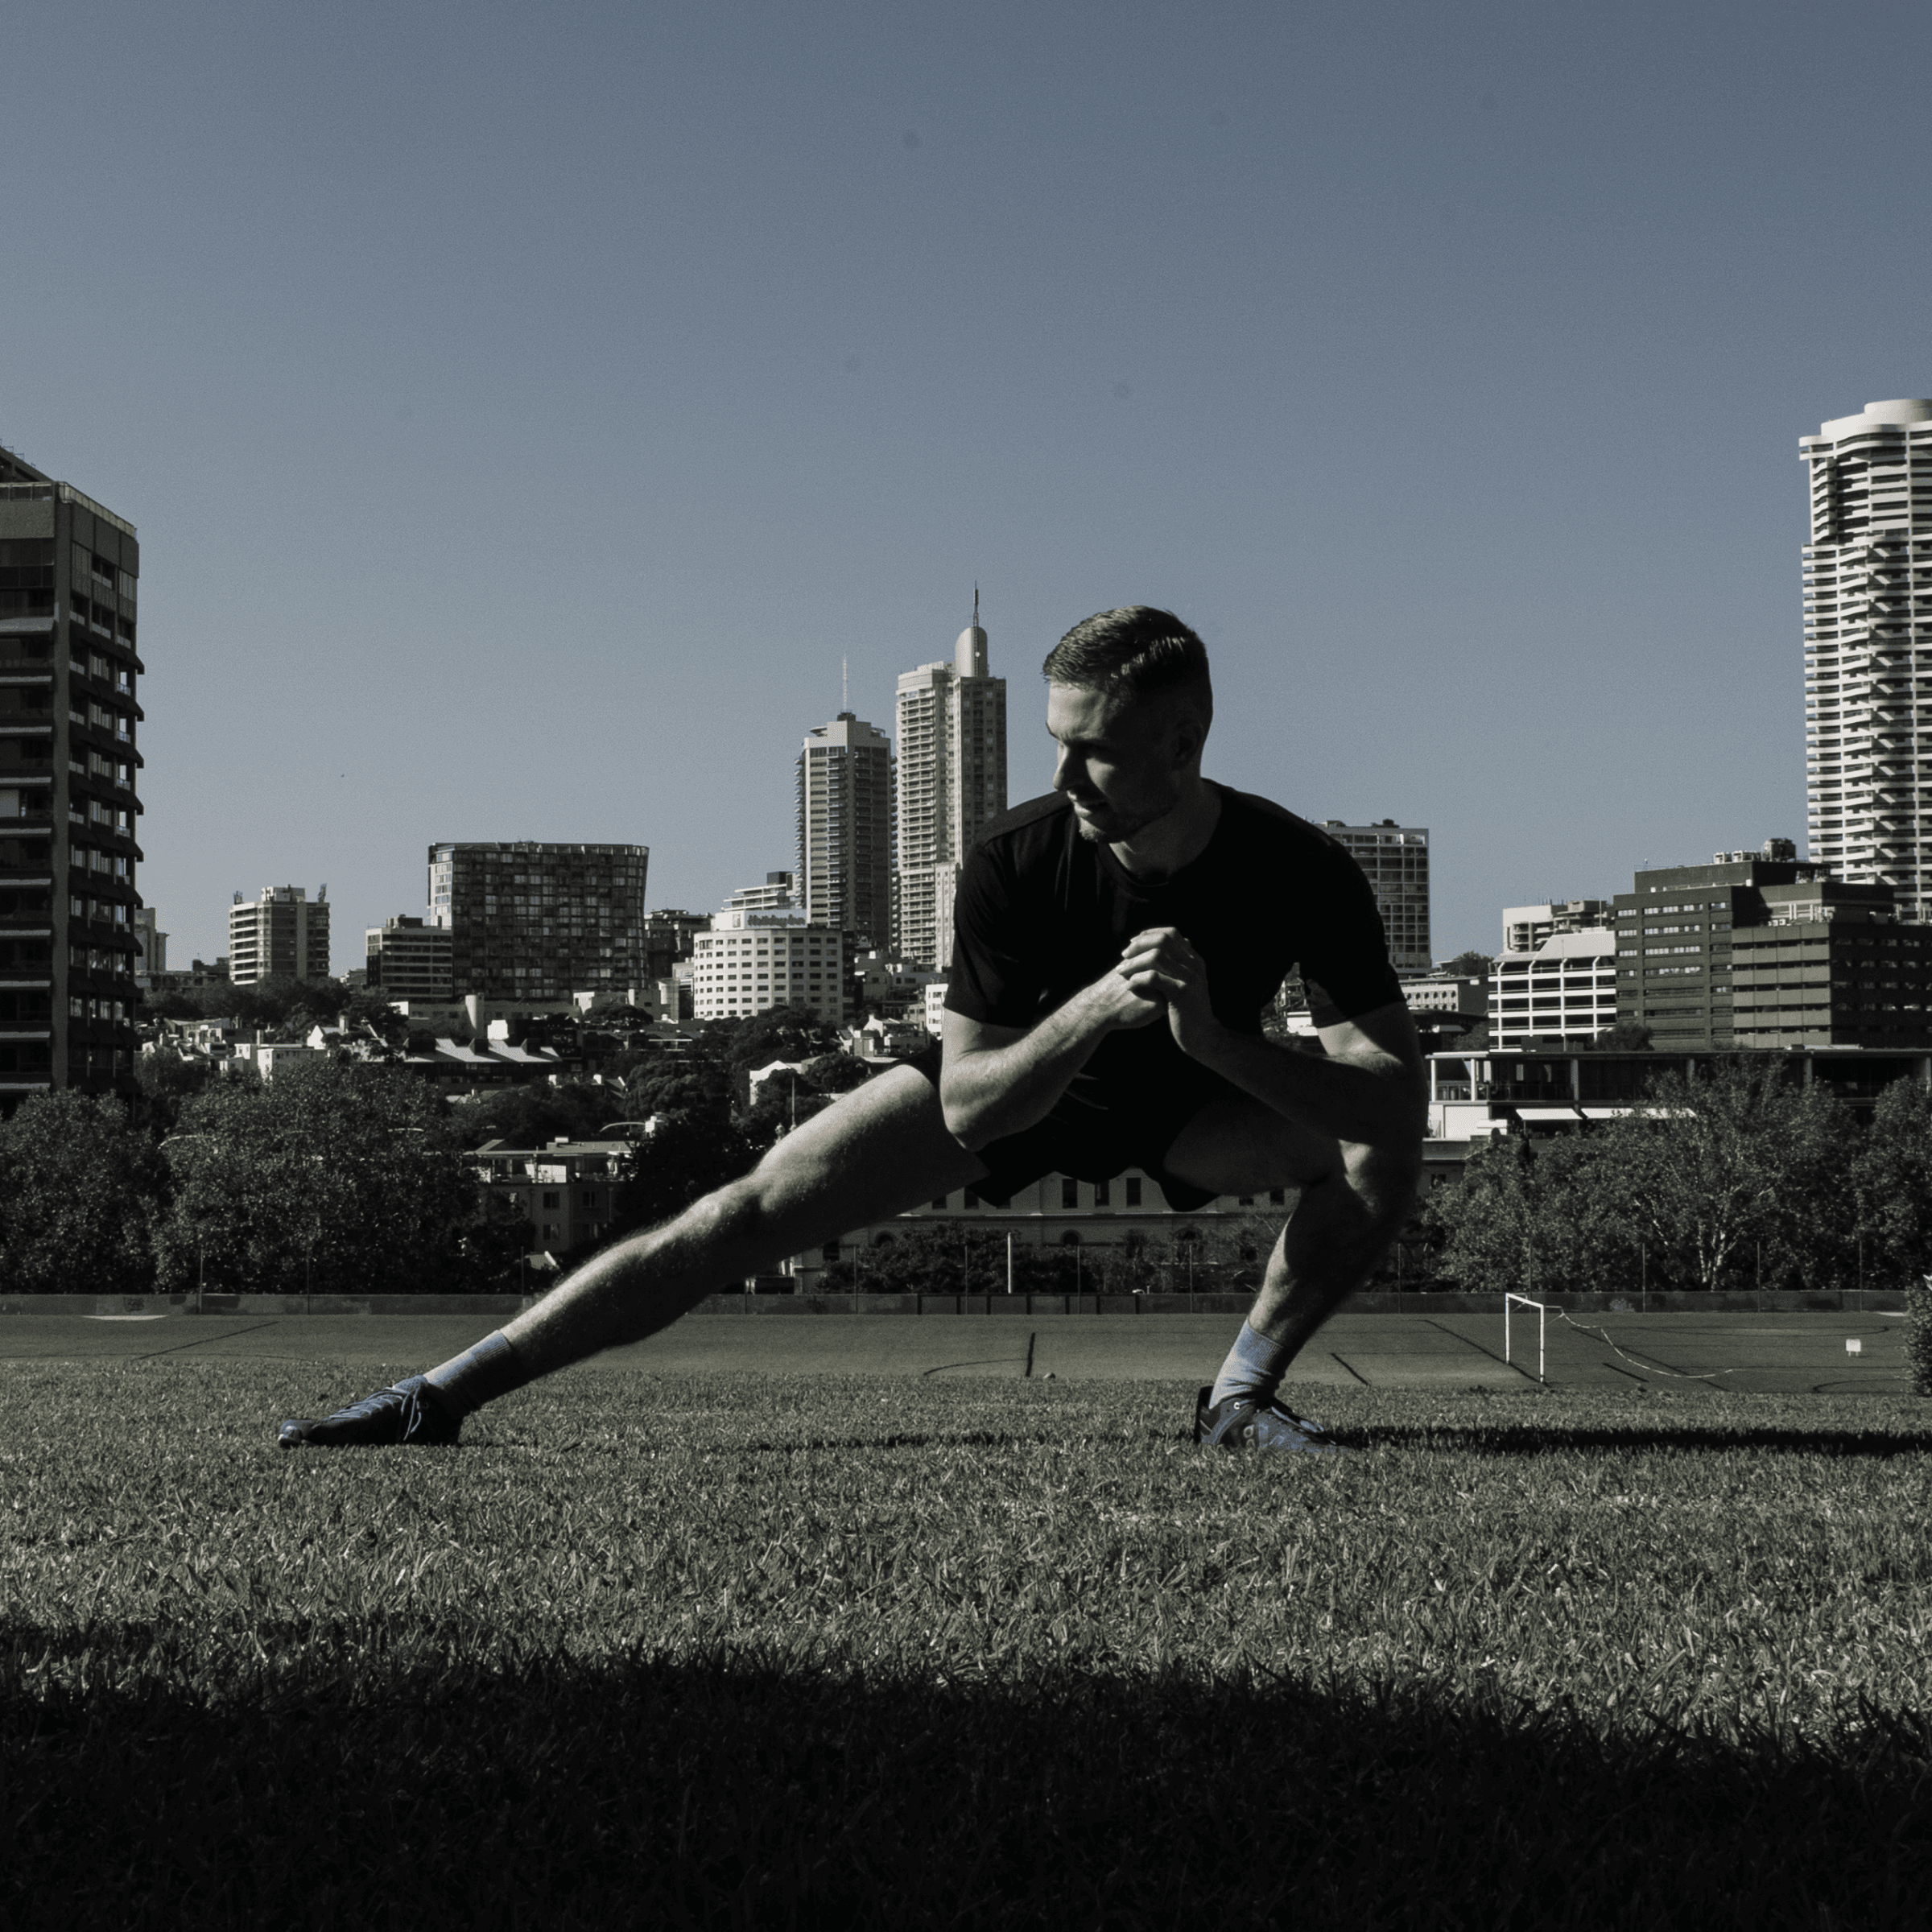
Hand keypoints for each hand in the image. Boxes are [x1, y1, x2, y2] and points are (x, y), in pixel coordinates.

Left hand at [1115, 927, 1221, 1055]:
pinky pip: (1155, 978)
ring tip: (1121, 971)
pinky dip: (1139, 978)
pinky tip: (1130, 985)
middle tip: (1123, 955)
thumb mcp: (1184, 985)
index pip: (1171, 934)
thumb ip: (1175, 967)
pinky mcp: (1181, 993)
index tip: (1132, 943)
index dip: (1149, 935)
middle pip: (1163, 940)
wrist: (1203, 1037)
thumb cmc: (1188, 1011)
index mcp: (1194, 960)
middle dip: (1140, 945)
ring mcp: (1189, 977)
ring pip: (1157, 956)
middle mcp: (1194, 964)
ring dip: (1135, 962)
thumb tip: (1159, 951)